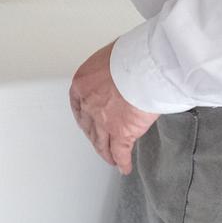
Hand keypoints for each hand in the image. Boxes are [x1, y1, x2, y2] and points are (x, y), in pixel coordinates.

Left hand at [68, 42, 157, 174]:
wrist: (143, 66)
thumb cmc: (132, 55)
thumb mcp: (112, 57)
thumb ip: (110, 70)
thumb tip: (119, 72)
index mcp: (83, 83)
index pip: (78, 105)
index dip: (83, 116)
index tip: (86, 121)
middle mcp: (89, 104)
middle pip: (88, 125)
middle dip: (93, 135)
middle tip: (97, 141)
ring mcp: (104, 120)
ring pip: (101, 141)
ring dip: (105, 152)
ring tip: (109, 158)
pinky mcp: (121, 132)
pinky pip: (120, 152)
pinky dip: (122, 161)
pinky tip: (123, 167)